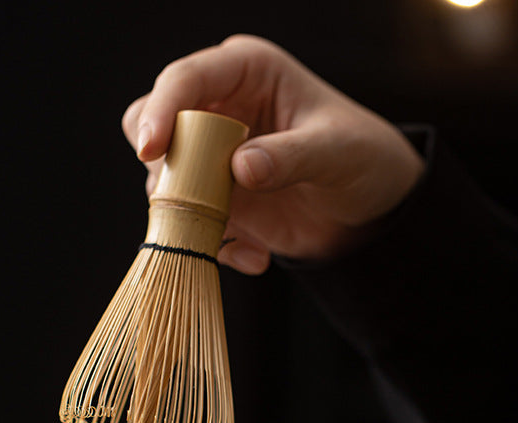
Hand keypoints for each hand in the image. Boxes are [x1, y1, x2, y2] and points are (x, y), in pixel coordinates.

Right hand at [122, 35, 423, 273]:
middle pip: (150, 125)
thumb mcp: (338, 152)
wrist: (367, 210)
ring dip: (188, 215)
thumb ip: (292, 157)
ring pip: (161, 181)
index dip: (160, 111)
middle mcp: (217, 110)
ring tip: (244, 237)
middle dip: (162, 166)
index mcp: (245, 73)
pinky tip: (255, 255)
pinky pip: (186, 223)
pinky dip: (212, 245)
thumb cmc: (362, 158)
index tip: (152, 150)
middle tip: (191, 197)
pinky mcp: (211, 201)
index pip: (184, 80)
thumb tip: (239, 168)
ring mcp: (208, 158)